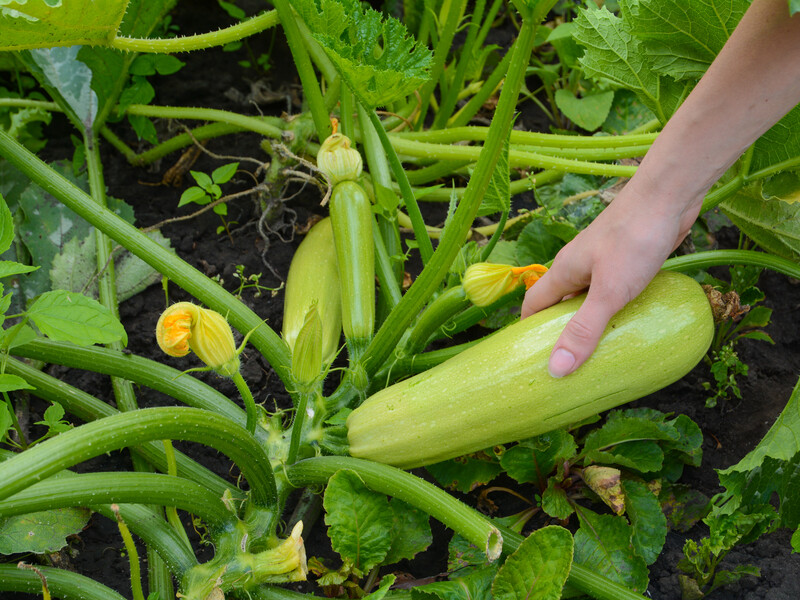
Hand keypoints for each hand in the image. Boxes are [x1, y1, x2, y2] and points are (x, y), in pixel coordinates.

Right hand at [521, 184, 700, 377]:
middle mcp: (578, 266)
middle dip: (561, 331)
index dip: (527, 331)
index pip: (532, 305)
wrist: (669, 196)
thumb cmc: (633, 240)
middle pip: (560, 303)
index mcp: (563, 272)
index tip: (531, 357)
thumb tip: (556, 369)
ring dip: (590, 321)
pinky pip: (613, 290)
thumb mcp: (608, 292)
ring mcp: (603, 262)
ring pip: (588, 297)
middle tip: (569, 363)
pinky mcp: (627, 259)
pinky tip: (630, 322)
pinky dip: (615, 308)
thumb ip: (584, 329)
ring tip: (599, 350)